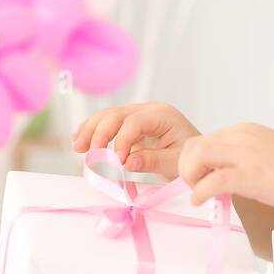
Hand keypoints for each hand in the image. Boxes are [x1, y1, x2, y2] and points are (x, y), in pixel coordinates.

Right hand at [71, 102, 200, 179]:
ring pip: (108, 116)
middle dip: (99, 132)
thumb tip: (127, 162)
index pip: (134, 122)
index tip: (118, 161)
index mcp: (163, 115)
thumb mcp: (176, 163)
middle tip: (88, 153)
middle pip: (116, 114)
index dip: (121, 140)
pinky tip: (79, 139)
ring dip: (90, 130)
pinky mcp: (131, 125)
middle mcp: (149, 110)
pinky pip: (109, 123)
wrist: (196, 156)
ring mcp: (138, 115)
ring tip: (78, 147)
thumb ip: (153, 161)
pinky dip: (93, 130)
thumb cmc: (190, 158)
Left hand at [177, 122, 273, 213]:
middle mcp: (242, 136)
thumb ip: (245, 158)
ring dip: (189, 177)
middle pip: (193, 145)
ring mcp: (246, 154)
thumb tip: (225, 175)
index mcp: (245, 131)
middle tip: (196, 187)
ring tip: (199, 193)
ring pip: (196, 156)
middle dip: (186, 168)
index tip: (201, 179)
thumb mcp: (267, 154)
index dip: (195, 161)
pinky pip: (212, 181)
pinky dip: (200, 192)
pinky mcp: (251, 175)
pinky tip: (200, 202)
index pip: (204, 139)